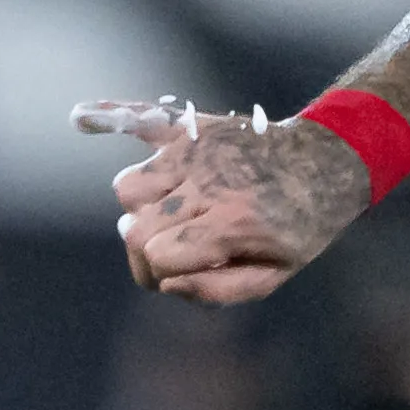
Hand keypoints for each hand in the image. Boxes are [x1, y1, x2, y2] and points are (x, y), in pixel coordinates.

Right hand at [79, 96, 373, 306]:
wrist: (330, 158)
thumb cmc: (301, 226)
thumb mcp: (275, 275)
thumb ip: (216, 292)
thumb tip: (165, 282)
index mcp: (232, 223)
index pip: (157, 257)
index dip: (157, 276)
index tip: (174, 276)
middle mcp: (208, 183)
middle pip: (134, 227)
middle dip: (144, 251)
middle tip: (169, 252)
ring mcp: (196, 152)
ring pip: (128, 187)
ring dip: (139, 208)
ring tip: (169, 211)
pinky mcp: (191, 127)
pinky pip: (138, 117)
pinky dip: (107, 116)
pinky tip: (78, 118)